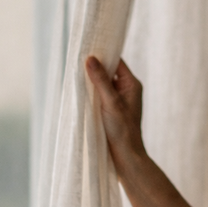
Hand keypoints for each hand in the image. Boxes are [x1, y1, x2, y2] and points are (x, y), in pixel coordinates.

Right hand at [84, 56, 145, 170]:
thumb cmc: (123, 130)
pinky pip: (98, 96)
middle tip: (76, 60)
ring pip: (102, 84)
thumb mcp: (110, 102)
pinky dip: (90, 93)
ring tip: (75, 75)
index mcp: (132, 84)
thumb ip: (101, 80)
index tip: (87, 48)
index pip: (117, 62)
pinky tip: (79, 92)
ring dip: (90, 82)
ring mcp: (118, 101)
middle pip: (108, 72)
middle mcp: (126, 90)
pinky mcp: (110, 110)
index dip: (103, 55)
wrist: (126, 158)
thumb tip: (90, 58)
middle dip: (94, 68)